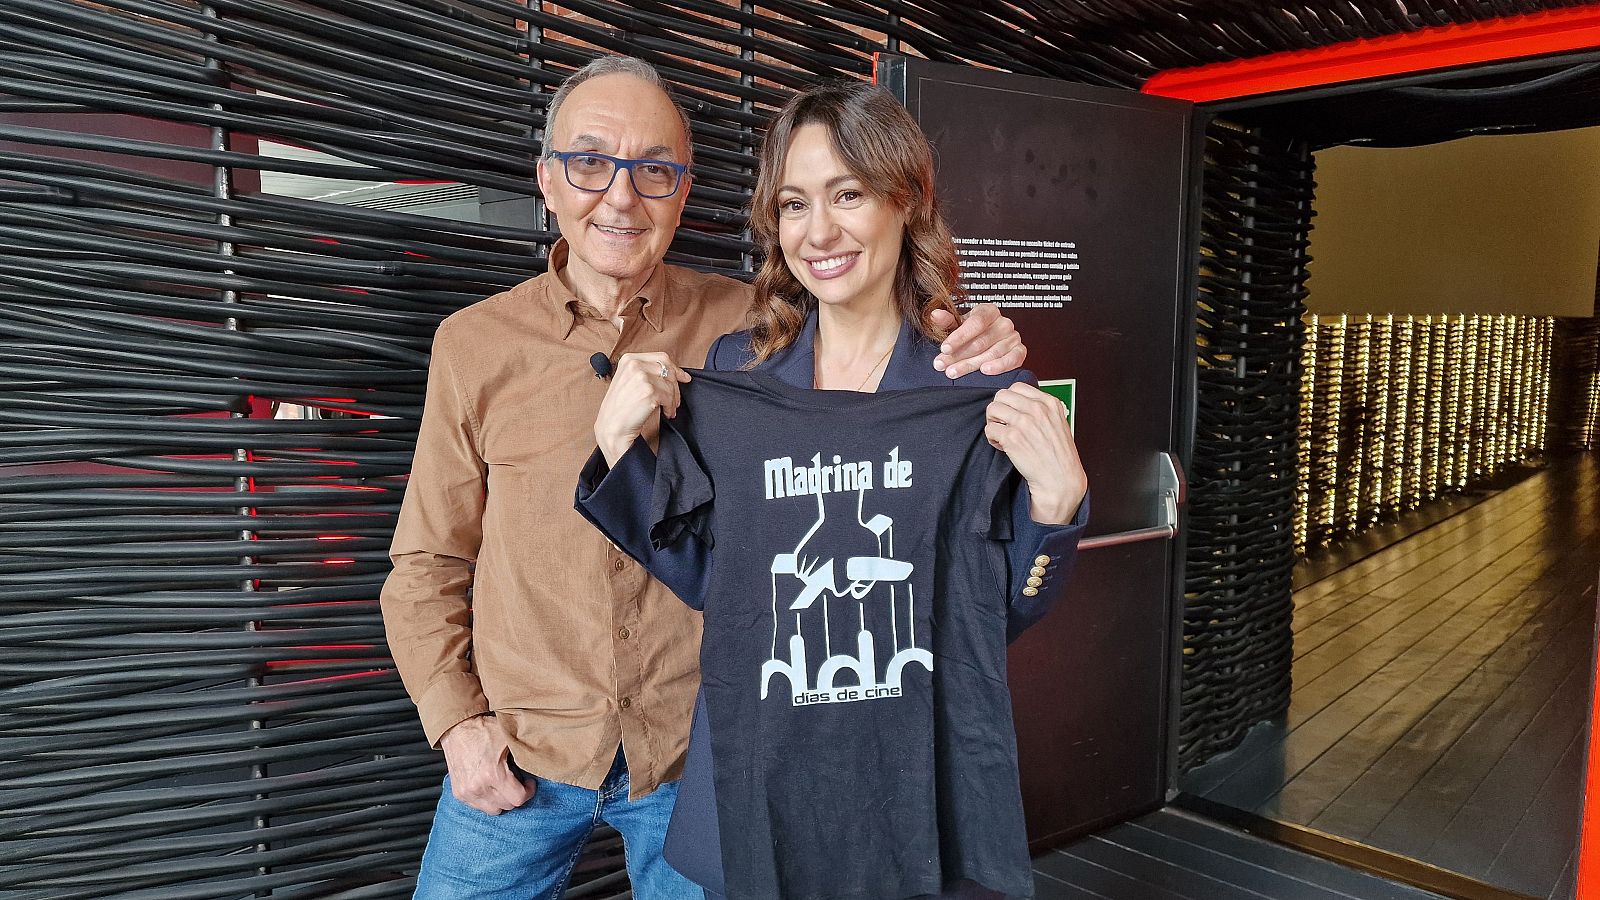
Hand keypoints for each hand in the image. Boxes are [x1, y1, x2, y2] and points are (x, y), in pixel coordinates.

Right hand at [439, 715, 534, 814]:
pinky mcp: (459, 794)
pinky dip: (487, 800)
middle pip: (507, 806)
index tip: (529, 783)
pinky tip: (490, 786)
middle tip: (516, 781)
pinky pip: (479, 807)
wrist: (456, 729)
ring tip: (503, 784)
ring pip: (494, 810)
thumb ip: (524, 755)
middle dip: (516, 794)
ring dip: (502, 800)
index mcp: (493, 774)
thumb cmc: (484, 730)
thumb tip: (539, 764)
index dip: (528, 791)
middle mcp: (478, 787)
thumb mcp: (509, 738)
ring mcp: (467, 792)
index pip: (518, 799)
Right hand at [595, 352, 691, 465]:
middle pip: (668, 370)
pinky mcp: (649, 391)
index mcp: (629, 359)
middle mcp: (634, 365)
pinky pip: (669, 398)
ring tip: (668, 409)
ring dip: (673, 400)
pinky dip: (670, 408)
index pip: (661, 358)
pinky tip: (666, 413)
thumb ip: (647, 372)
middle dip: (675, 386)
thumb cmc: (620, 407)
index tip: (683, 377)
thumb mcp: (629, 381)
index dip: (675, 368)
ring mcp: (641, 377)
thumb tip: (676, 373)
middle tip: (675, 400)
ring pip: (670, 385)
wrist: (611, 426)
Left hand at [931, 303, 1025, 378]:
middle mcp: (1003, 323)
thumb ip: (946, 321)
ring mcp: (1013, 337)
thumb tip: (935, 315)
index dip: (959, 336)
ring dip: (971, 364)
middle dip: (958, 355)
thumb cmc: (971, 334)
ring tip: (953, 372)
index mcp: (989, 311)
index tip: (944, 348)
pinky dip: (999, 366)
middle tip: (942, 365)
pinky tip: (985, 370)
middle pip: (981, 341)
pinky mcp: (1020, 352)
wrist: (987, 341)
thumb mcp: (957, 325)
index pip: (976, 323)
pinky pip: (1012, 359)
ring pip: (992, 353)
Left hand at [985, 382, 1086, 524]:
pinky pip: (989, 429)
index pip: (1017, 387)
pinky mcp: (1012, 438)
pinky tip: (1003, 446)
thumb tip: (1017, 402)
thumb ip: (1041, 409)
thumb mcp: (1057, 422)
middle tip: (1003, 423)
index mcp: (1049, 402)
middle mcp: (1037, 409)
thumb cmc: (1059, 455)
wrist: (1060, 479)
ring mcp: (1023, 422)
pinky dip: (992, 438)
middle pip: (1001, 395)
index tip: (1012, 412)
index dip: (1010, 400)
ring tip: (1002, 435)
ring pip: (992, 409)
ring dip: (993, 422)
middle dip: (999, 409)